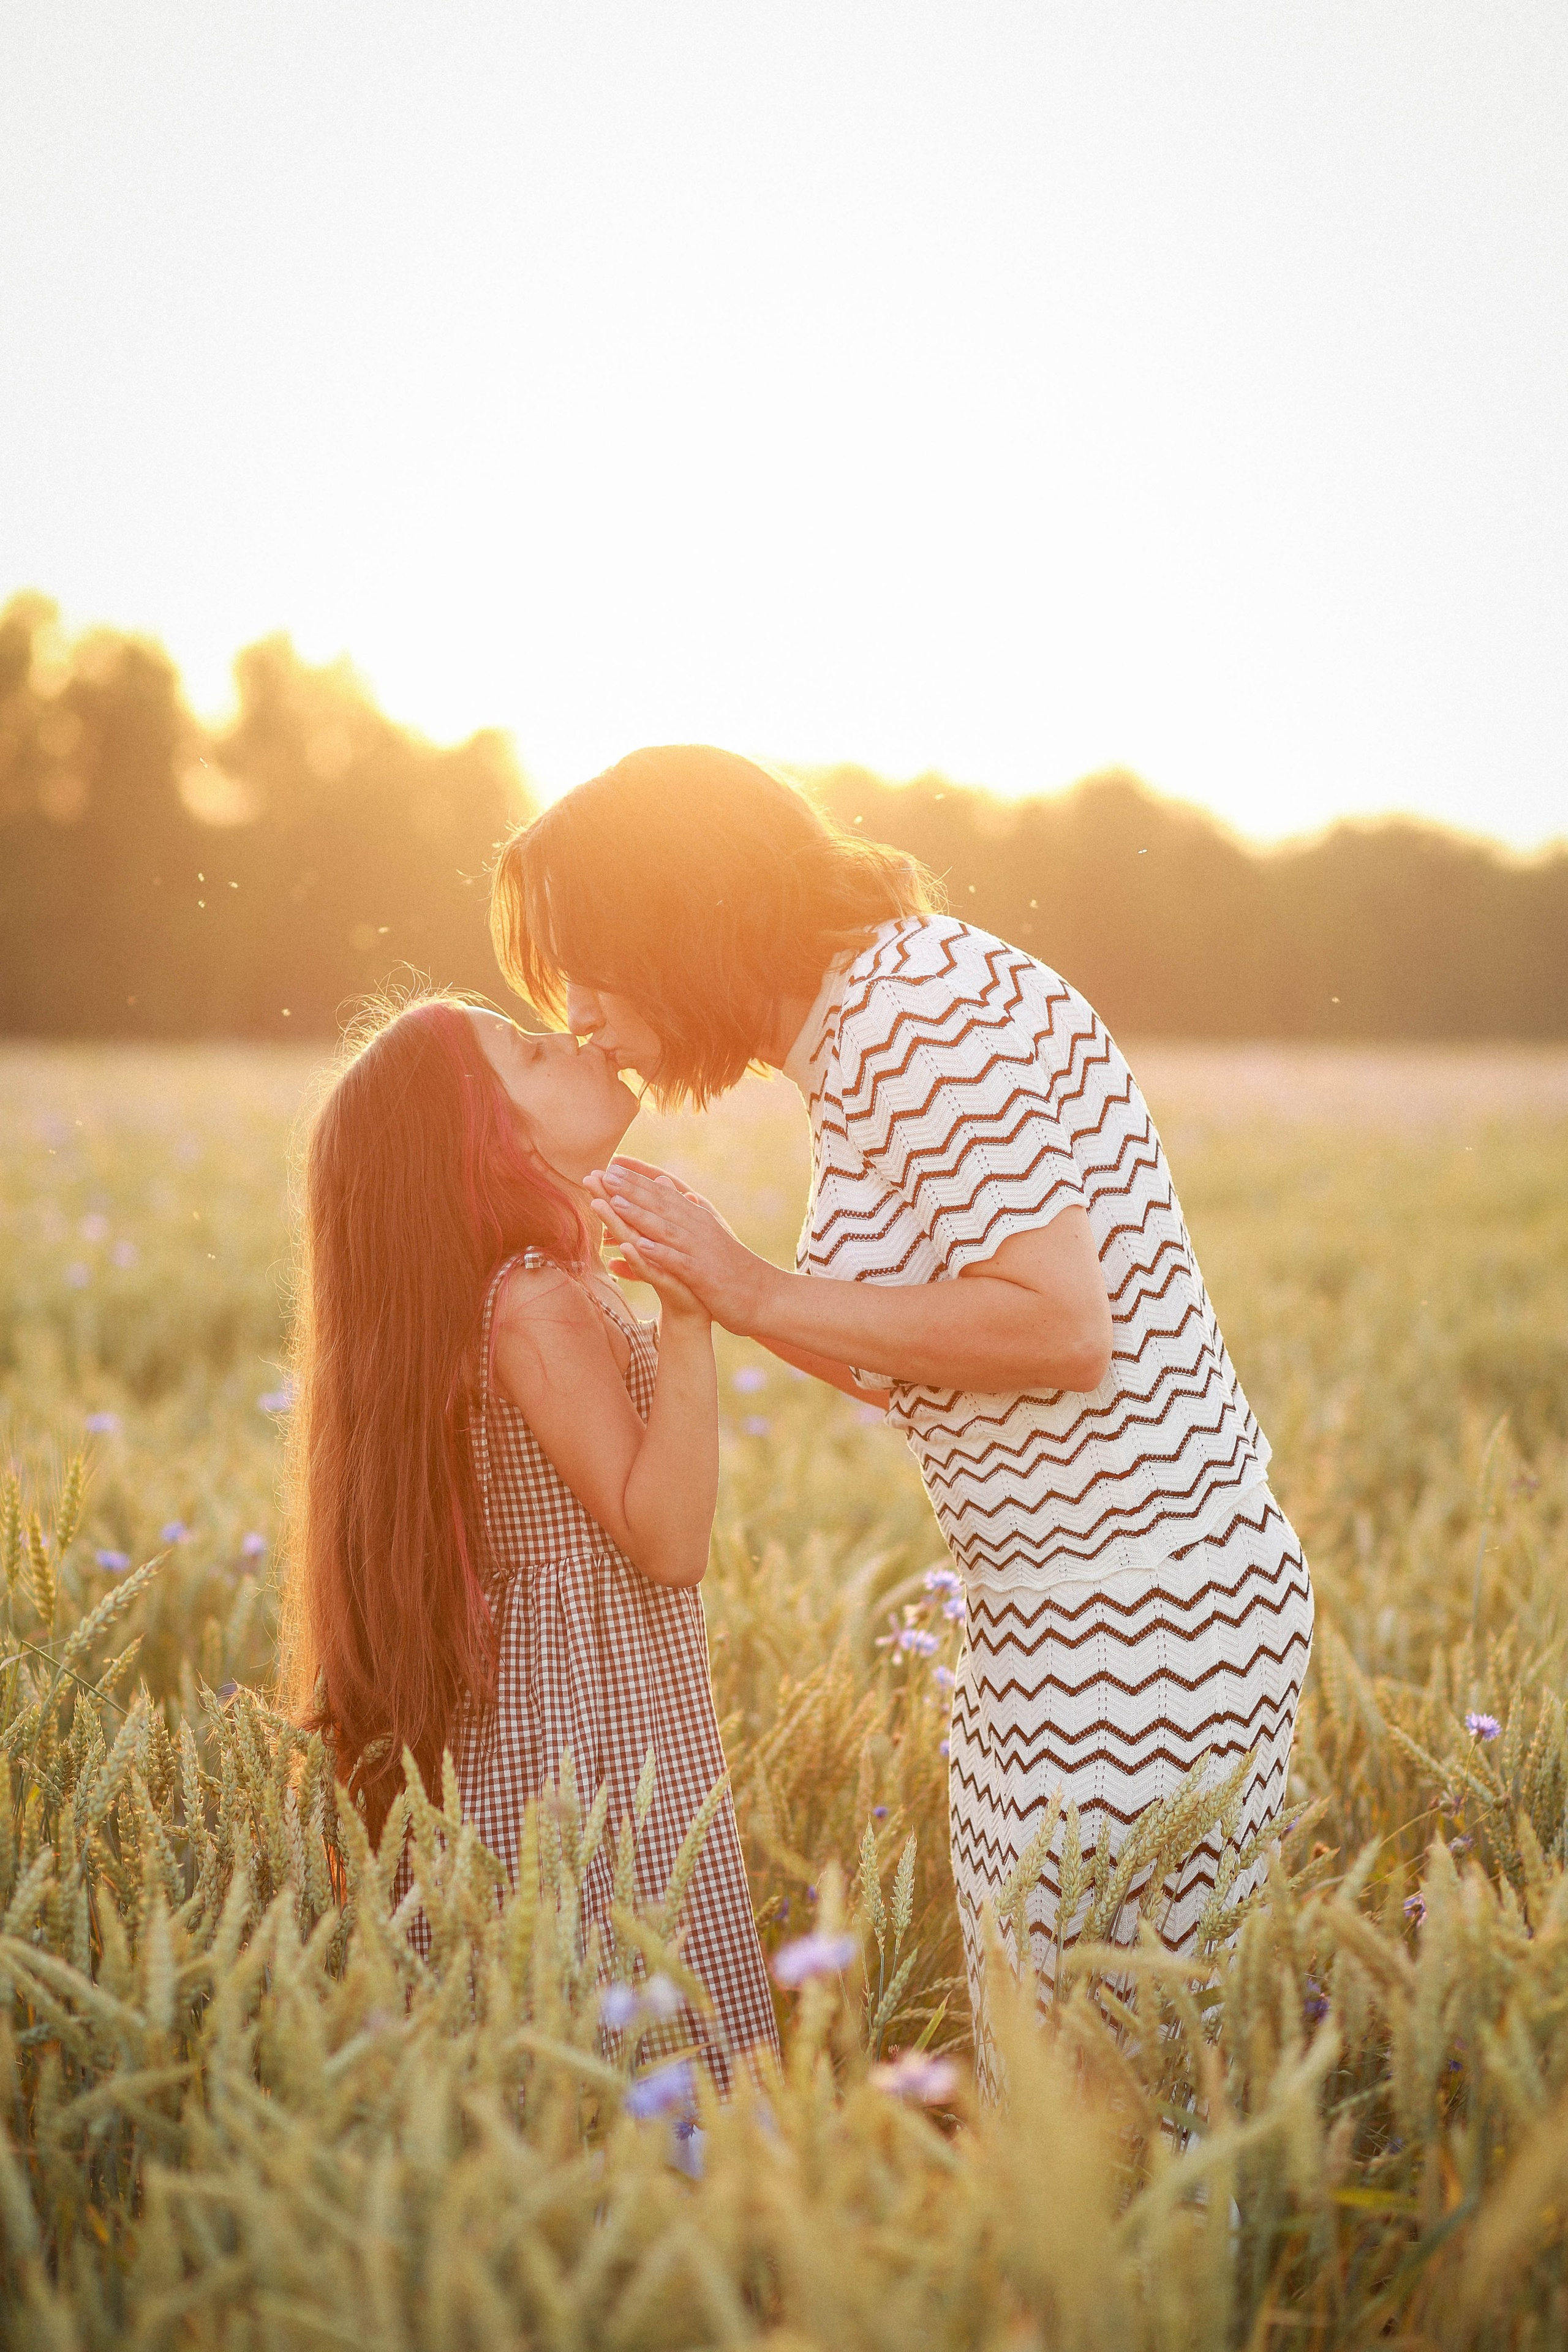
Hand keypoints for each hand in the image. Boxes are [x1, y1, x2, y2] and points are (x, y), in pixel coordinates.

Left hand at [585, 1160, 779, 1333]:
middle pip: (661, 1203)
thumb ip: (694, 1218)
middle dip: (631, 1187)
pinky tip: (640, 1246)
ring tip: (614, 1201)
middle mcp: (700, 1228)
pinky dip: (660, 1253)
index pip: (664, 1192)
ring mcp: (701, 1250)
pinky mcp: (703, 1274)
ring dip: (639, 1214)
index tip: (613, 1163)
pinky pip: (678, 1261)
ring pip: (666, 1228)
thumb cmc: (734, 1271)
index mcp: (699, 1218)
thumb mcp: (712, 1239)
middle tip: (604, 1171)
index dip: (638, 1177)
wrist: (766, 1297)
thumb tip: (686, 1197)